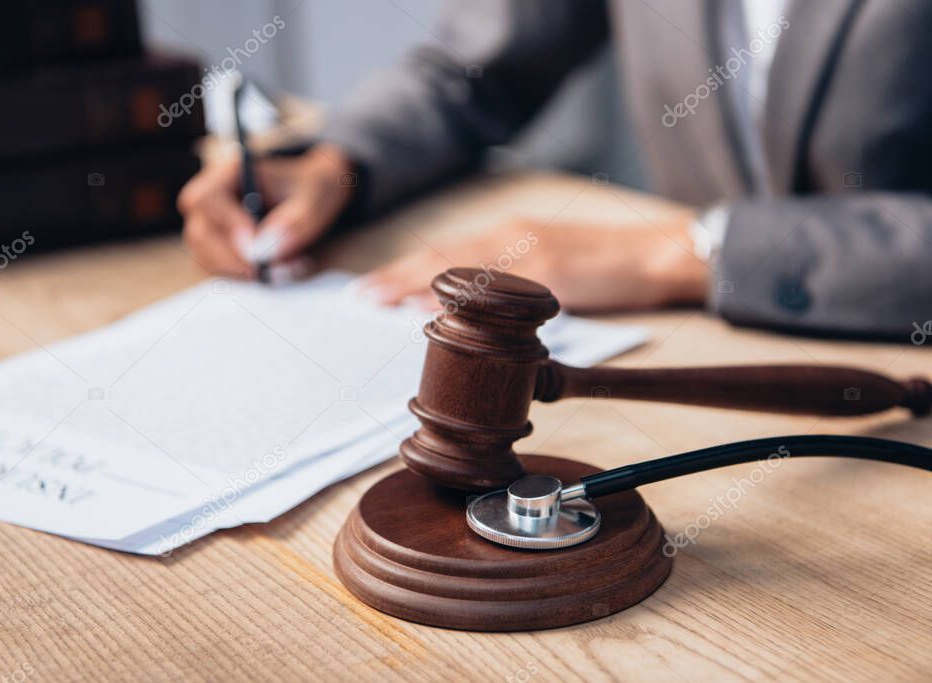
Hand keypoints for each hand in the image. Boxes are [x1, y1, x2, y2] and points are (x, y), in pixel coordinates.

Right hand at [177, 144, 356, 277]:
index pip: (207, 200)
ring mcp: (211, 223)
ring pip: (206, 256)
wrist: (313, 193)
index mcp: (230, 173)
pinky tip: (279, 269)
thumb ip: (292, 222)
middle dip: (234, 260)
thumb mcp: (314, 199)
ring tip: (286, 269)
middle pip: (199, 234)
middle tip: (272, 273)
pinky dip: (246, 276)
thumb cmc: (311, 187)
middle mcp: (212, 197)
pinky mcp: (219, 245)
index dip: (228, 227)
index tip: (257, 248)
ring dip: (242, 272)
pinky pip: (219, 268)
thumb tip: (263, 252)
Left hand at [356, 210, 708, 311]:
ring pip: (458, 266)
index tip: (377, 286)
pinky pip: (493, 285)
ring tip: (378, 299)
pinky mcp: (548, 270)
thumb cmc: (607, 265)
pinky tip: (434, 306)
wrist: (657, 252)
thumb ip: (512, 285)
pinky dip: (459, 295)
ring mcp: (528, 251)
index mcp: (512, 235)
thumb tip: (473, 311)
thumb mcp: (552, 267)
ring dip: (414, 282)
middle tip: (361, 296)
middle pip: (442, 256)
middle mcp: (512, 236)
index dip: (409, 269)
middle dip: (397, 275)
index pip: (448, 253)